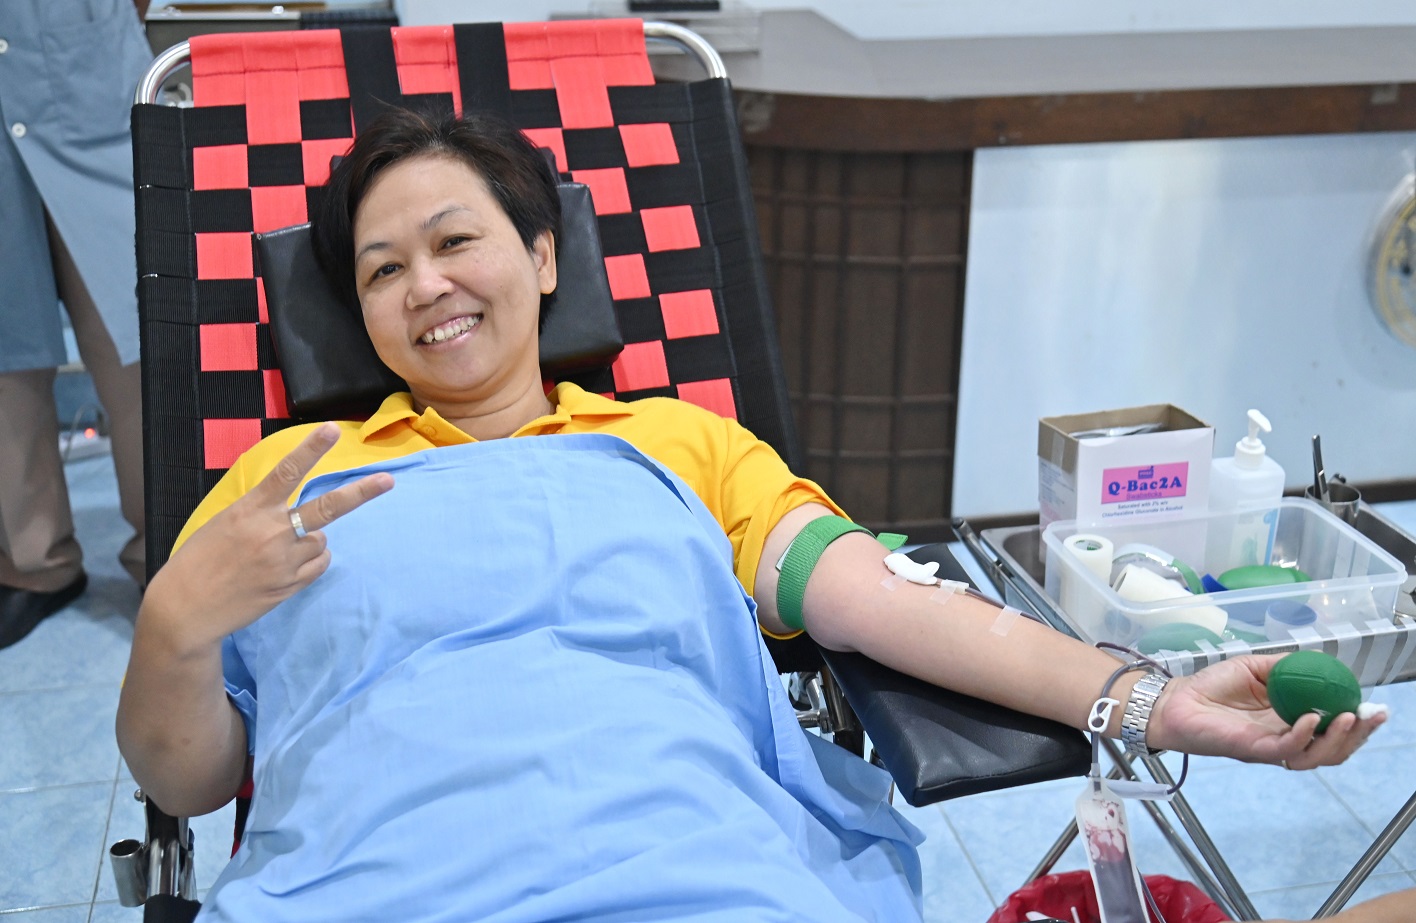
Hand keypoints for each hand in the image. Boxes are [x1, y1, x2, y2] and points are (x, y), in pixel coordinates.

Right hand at [143, 424, 393, 648]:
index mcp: (250, 510)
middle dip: (361, 492)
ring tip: (278, 551)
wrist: (186, 609)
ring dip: (310, 540)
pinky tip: (286, 566)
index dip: (311, 449)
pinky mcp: (290, 585)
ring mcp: (283, 561)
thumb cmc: (199, 560)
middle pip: (327, 508)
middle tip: (388, 480)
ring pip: (321, 539)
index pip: (286, 472)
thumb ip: (260, 511)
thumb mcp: (224, 522)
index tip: (332, 429)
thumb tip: (293, 509)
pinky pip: (319, 564)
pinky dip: (311, 561)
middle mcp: (271, 533)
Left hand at [1145, 654, 1385, 768]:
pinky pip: (1284, 750)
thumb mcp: (1255, 667)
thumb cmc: (1211, 686)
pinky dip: (1302, 735)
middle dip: (1357, 736)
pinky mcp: (1252, 750)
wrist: (1175, 699)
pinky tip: (1311, 719)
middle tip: (1372, 717)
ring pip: (1314, 756)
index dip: (1356, 723)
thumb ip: (1284, 665)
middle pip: (1331, 749)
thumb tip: (1316, 660)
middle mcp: (1284, 739)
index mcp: (1288, 721)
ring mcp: (1269, 747)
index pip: (1331, 730)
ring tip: (1348, 718)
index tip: (1375, 709)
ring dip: (1337, 740)